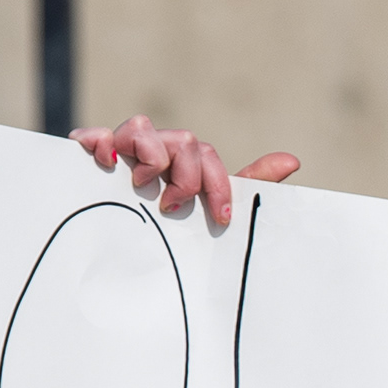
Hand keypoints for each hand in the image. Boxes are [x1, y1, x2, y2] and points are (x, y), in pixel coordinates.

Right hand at [73, 115, 298, 226]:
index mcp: (186, 165)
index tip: (220, 217)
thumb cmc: (173, 231)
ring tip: (142, 189)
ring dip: (151, 157)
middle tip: (173, 208)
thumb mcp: (212, 212)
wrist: (125, 259)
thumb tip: (293, 159)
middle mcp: (158, 152)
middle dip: (186, 176)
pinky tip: (107, 163)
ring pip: (143, 128)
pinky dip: (101, 141)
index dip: (216, 184)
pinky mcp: (94, 156)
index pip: (206, 156)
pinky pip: (99, 134)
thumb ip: (249, 184)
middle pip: (182, 141)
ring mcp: (126, 152)